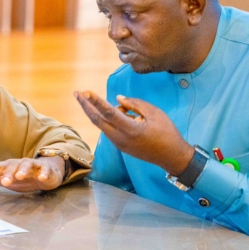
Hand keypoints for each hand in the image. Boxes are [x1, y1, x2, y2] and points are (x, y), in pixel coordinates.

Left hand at [0, 157, 64, 191]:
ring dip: (23, 170)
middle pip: (12, 166)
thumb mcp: (2, 177)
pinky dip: (43, 173)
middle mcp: (19, 164)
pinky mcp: (45, 170)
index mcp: (8, 166)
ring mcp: (33, 166)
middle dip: (8, 173)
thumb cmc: (21, 175)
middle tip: (4, 182)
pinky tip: (41, 177)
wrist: (45, 171)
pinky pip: (44, 170)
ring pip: (28, 164)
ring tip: (20, 176)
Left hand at [74, 91, 193, 175]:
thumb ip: (134, 104)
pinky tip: (124, 114)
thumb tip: (118, 99)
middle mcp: (120, 138)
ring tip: (127, 110)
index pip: (108, 112)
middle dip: (85, 106)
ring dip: (102, 112)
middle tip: (76, 93)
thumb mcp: (154, 113)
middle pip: (97, 120)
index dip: (95, 101)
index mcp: (129, 129)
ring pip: (102, 124)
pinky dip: (110, 119)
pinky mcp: (120, 146)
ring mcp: (118, 143)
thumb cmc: (166, 132)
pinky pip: (109, 129)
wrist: (172, 157)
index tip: (85, 92)